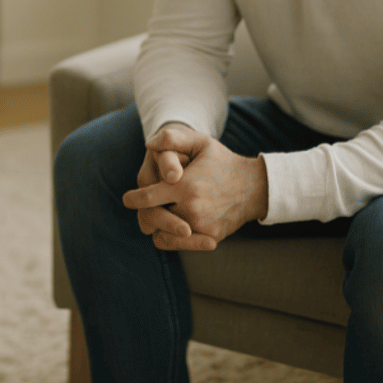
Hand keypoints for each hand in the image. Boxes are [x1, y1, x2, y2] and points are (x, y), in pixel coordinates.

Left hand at [124, 124, 267, 251]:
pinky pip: (179, 245)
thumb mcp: (200, 142)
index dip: (134, 199)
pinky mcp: (210, 238)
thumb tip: (148, 145)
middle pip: (152, 218)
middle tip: (141, 207)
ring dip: (156, 226)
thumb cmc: (222, 162)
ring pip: (162, 235)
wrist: (254, 187)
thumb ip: (172, 138)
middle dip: (143, 212)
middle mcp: (192, 210)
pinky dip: (170, 238)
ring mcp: (201, 227)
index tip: (128, 199)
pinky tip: (170, 225)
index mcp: (186, 186)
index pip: (148, 198)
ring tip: (155, 214)